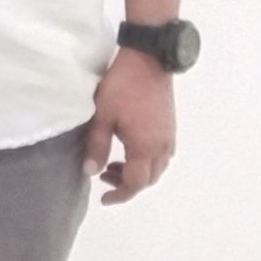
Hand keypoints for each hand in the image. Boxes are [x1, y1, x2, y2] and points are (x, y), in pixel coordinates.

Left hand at [84, 48, 175, 203]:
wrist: (148, 61)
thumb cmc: (121, 88)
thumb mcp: (101, 117)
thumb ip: (97, 146)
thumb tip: (91, 172)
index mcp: (146, 148)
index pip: (136, 183)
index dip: (121, 195)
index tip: (104, 199)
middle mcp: (162, 147)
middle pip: (149, 178)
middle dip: (128, 184)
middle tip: (105, 176)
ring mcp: (169, 136)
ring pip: (158, 167)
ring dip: (138, 172)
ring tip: (115, 164)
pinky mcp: (169, 125)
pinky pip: (162, 154)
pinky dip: (147, 160)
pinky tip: (131, 149)